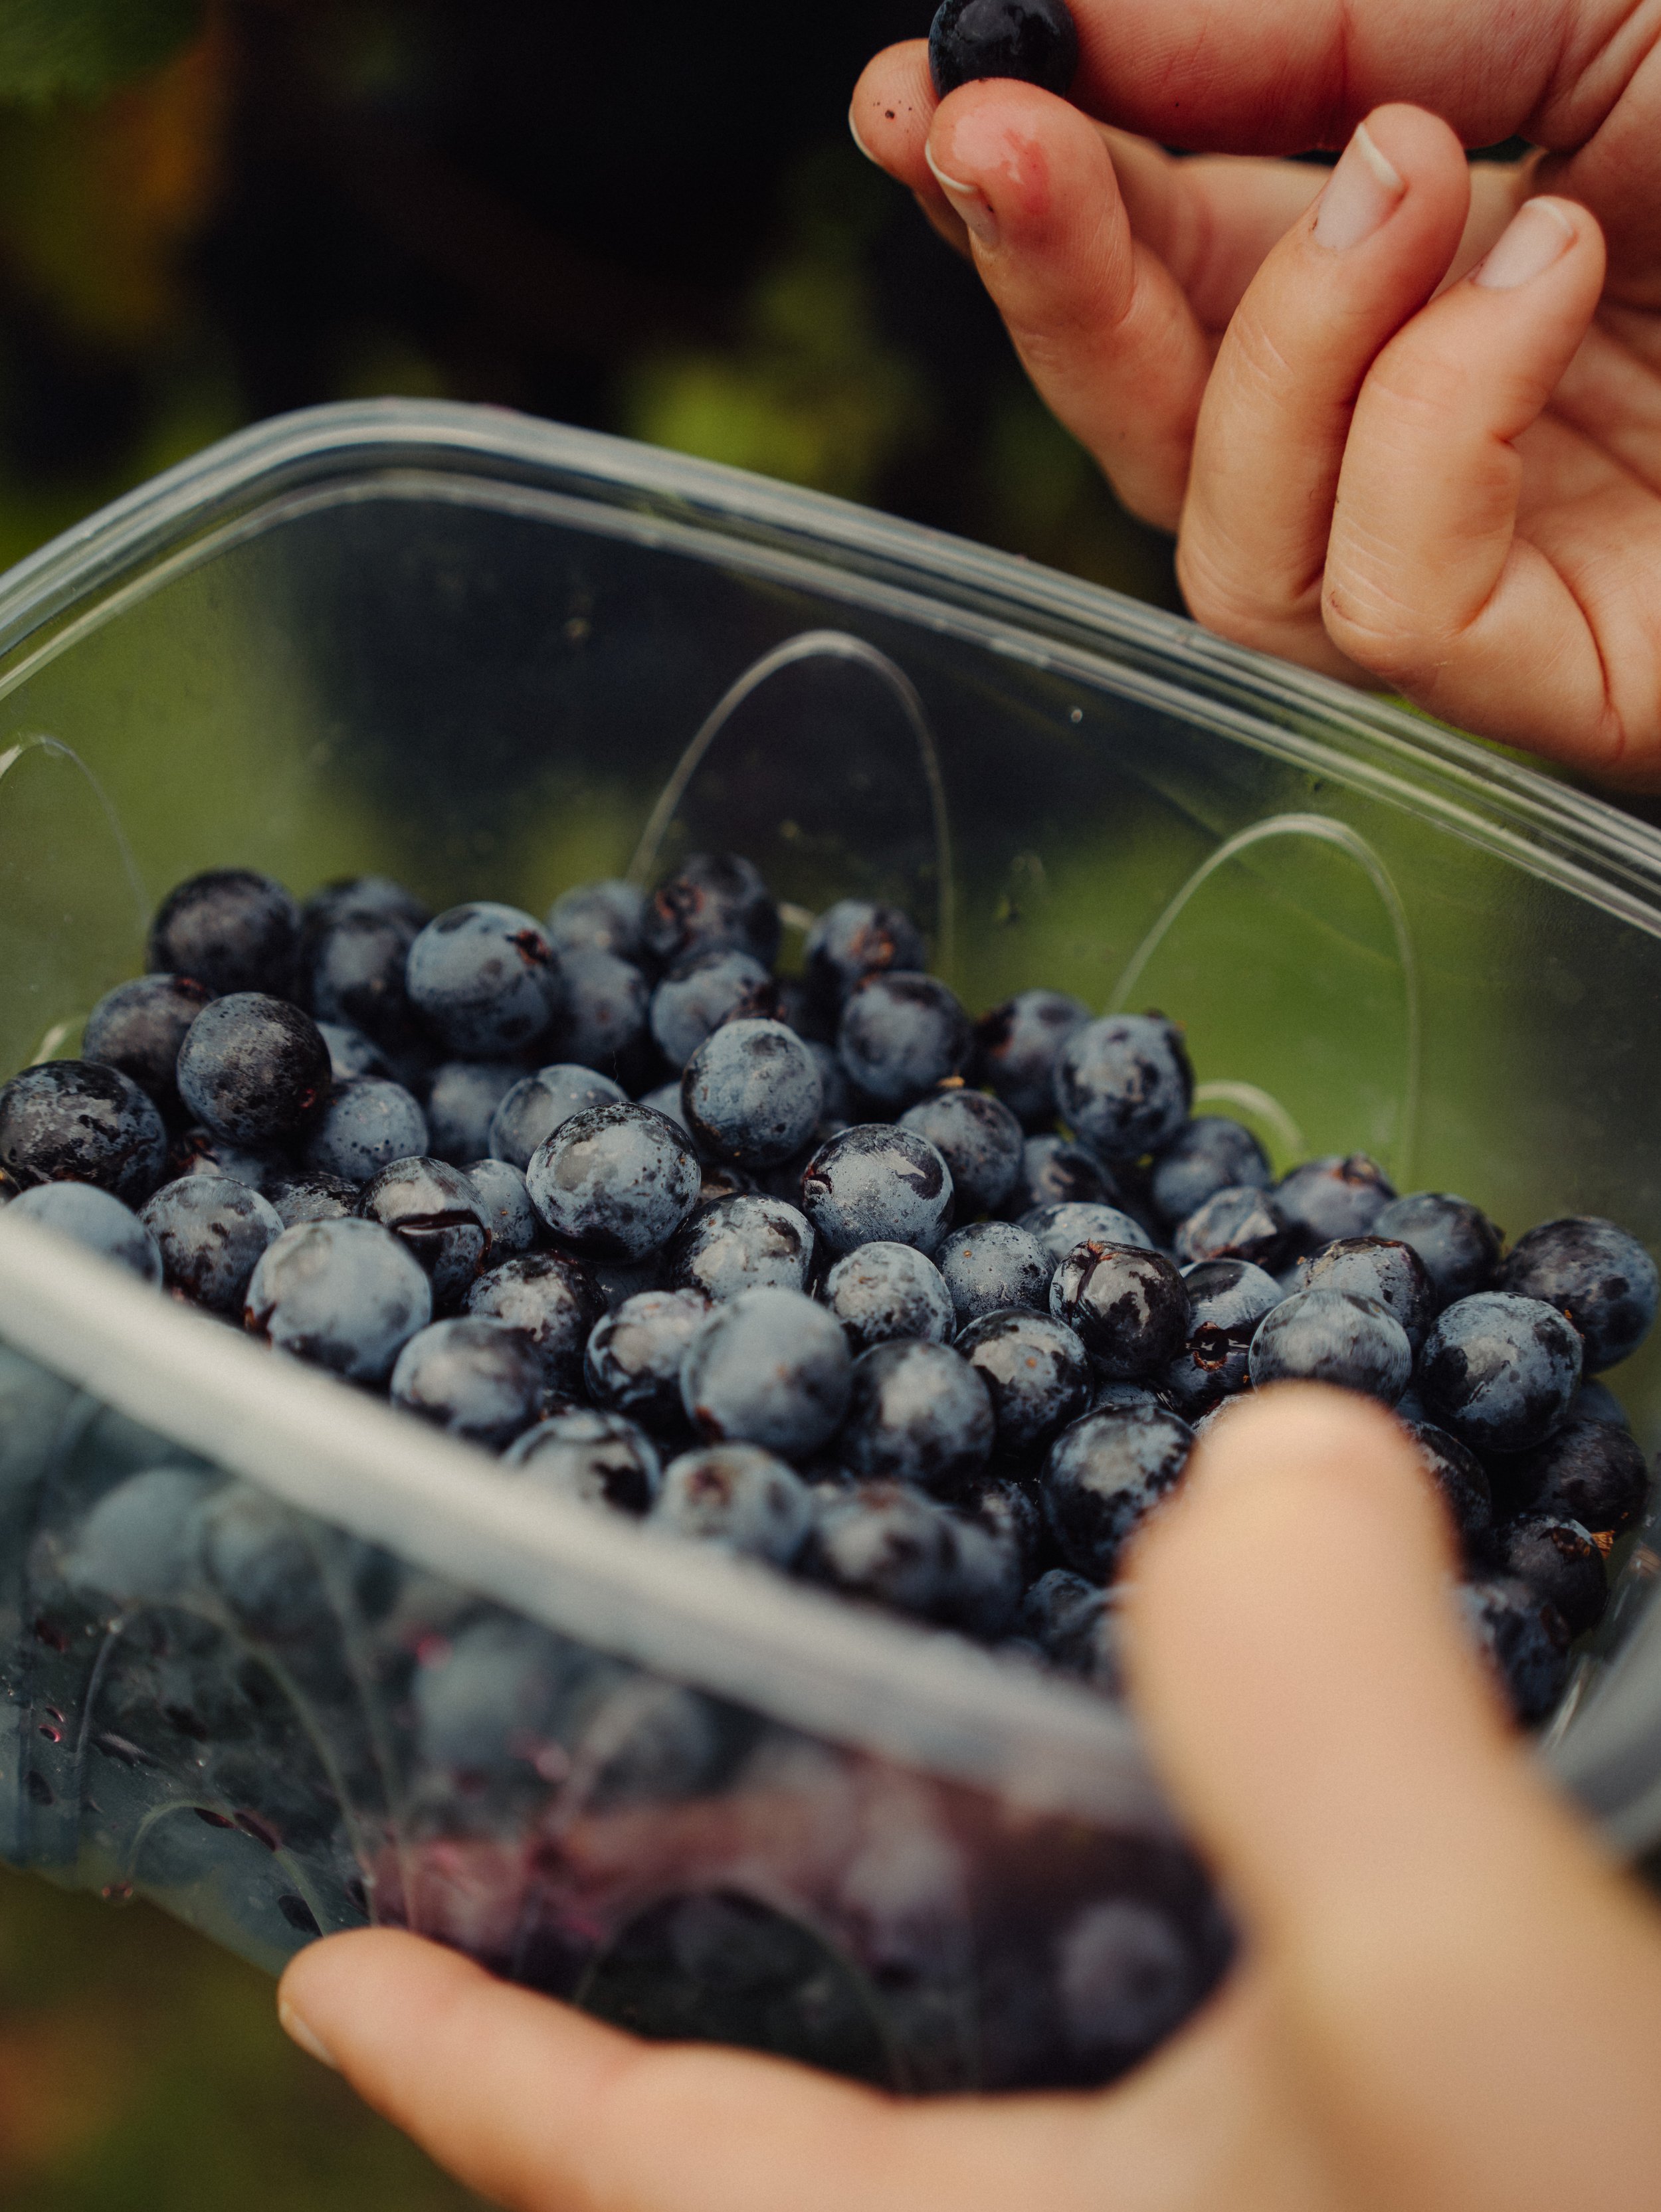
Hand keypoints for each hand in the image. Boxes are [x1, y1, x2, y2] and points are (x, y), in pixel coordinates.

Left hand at [278, 1388, 1660, 2211]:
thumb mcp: (1459, 2028)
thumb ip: (1324, 1721)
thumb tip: (1274, 1443)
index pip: (643, 2181)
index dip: (470, 2071)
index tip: (318, 1971)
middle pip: (786, 2126)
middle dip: (673, 1975)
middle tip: (587, 1821)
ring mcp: (1222, 2195)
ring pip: (982, 2071)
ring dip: (899, 1921)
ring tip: (851, 1764)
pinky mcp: (1350, 2165)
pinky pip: (1162, 2022)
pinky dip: (1112, 1888)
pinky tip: (1166, 1783)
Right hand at [850, 11, 1660, 785]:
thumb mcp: (1538, 1)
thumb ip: (1297, 31)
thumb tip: (1049, 26)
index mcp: (1421, 289)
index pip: (1159, 286)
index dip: (1021, 213)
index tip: (908, 108)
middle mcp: (1424, 456)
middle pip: (1145, 440)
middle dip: (1047, 289)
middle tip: (981, 140)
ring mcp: (1488, 587)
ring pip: (1226, 562)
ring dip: (1278, 351)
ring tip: (1419, 169)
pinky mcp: (1556, 687)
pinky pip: (1376, 616)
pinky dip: (1425, 431)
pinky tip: (1550, 278)